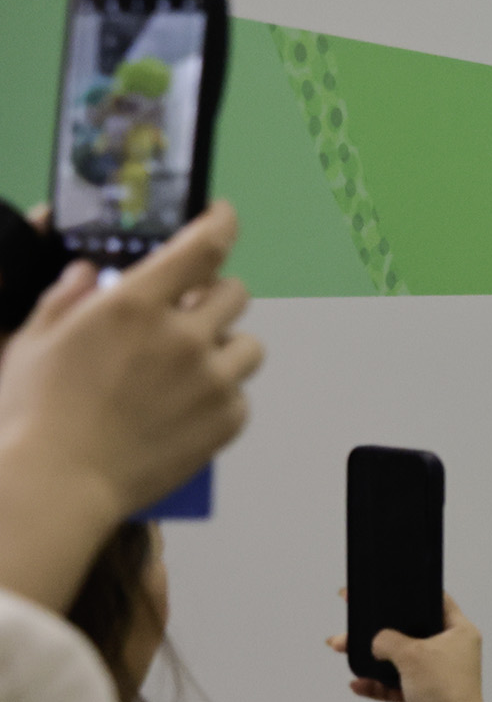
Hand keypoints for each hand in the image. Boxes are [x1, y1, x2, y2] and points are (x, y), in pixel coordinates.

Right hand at [0, 203, 260, 516]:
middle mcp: (182, 336)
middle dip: (212, 299)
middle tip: (185, 316)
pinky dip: (219, 397)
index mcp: (133, 305)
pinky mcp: (226, 421)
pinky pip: (240, 394)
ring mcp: (211, 380)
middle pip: (234, 294)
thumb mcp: (34, 341)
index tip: (224, 217)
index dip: (220, 223)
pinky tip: (182, 409)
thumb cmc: (36, 415)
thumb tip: (86, 273)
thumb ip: (66, 298)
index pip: (201, 246)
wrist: (57, 485)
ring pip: (248, 345)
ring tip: (186, 368)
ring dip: (223, 348)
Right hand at [328, 591, 491, 701]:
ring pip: (396, 658)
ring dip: (369, 656)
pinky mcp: (423, 694)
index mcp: (458, 631)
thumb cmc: (442, 685)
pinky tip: (356, 683)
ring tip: (338, 647)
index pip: (434, 601)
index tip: (383, 586)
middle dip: (377, 628)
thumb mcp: (412, 653)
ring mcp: (436, 673)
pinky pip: (395, 685)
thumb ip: (388, 640)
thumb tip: (376, 642)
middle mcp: (449, 649)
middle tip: (350, 615)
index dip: (408, 592)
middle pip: (408, 630)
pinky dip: (376, 684)